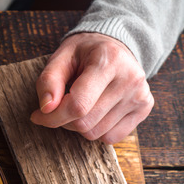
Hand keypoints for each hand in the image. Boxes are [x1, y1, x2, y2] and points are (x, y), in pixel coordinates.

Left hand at [30, 32, 153, 144]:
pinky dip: (96, 130)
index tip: (38, 115)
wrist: (115, 46)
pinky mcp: (145, 108)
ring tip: (79, 104)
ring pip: (95, 133)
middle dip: (63, 120)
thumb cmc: (84, 52)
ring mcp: (140, 95)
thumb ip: (49, 80)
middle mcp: (130, 79)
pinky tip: (95, 111)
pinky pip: (110, 137)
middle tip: (58, 106)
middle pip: (85, 123)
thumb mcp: (61, 57)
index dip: (52, 117)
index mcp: (108, 61)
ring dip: (78, 126)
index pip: (78, 105)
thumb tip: (46, 108)